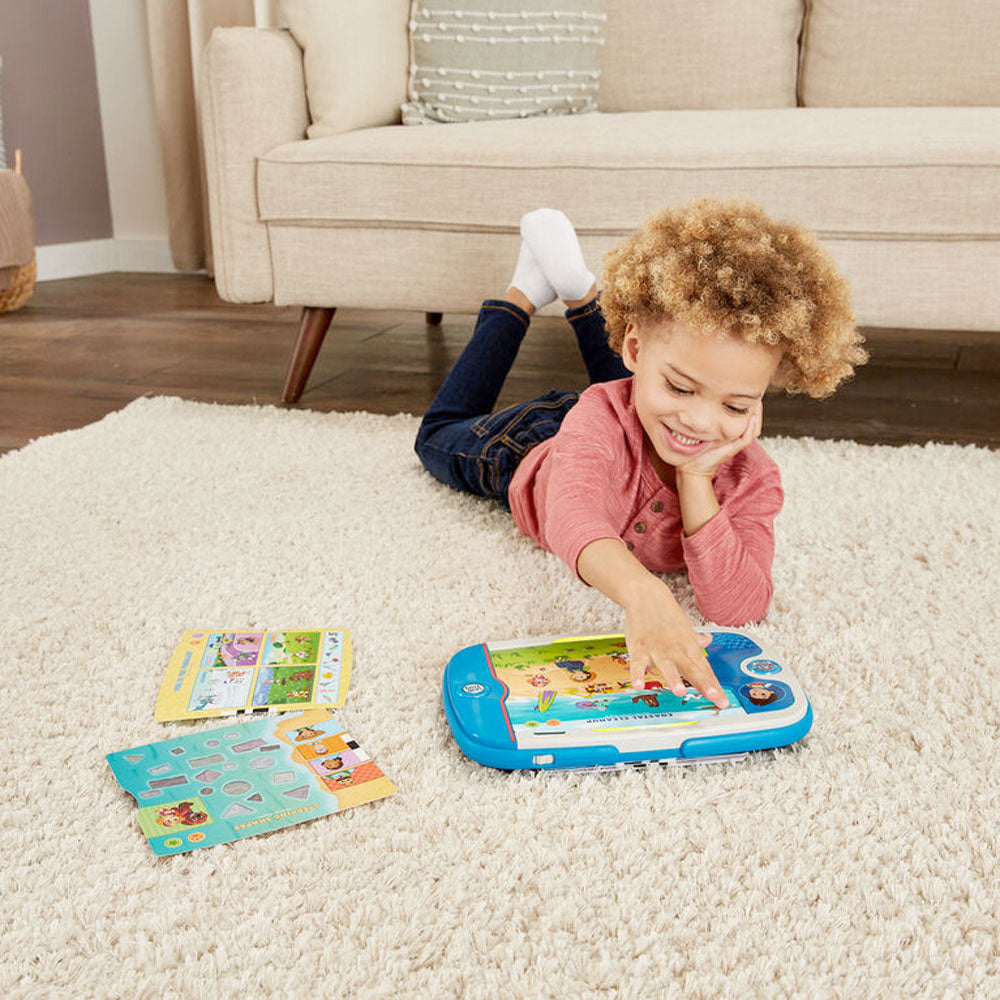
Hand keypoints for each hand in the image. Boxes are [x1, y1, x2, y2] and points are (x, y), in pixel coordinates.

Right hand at [622, 580, 726, 708]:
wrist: (645, 595)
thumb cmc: (664, 613)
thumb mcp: (684, 626)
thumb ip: (694, 638)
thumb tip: (707, 640)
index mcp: (688, 646)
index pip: (704, 669)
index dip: (714, 686)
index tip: (723, 701)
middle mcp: (675, 649)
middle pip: (692, 669)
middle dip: (704, 685)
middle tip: (715, 698)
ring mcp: (657, 648)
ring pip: (667, 666)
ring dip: (673, 679)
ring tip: (680, 692)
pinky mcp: (638, 646)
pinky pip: (637, 663)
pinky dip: (637, 674)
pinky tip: (638, 685)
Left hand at [675, 401, 762, 478]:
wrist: (693, 466)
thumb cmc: (696, 448)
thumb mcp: (703, 429)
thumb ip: (707, 417)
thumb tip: (702, 399)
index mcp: (733, 432)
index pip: (748, 417)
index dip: (751, 406)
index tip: (750, 392)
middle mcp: (737, 437)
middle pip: (755, 421)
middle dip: (757, 408)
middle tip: (757, 394)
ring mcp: (737, 443)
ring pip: (754, 428)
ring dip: (757, 415)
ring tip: (757, 402)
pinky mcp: (734, 448)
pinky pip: (747, 437)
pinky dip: (751, 427)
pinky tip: (751, 418)